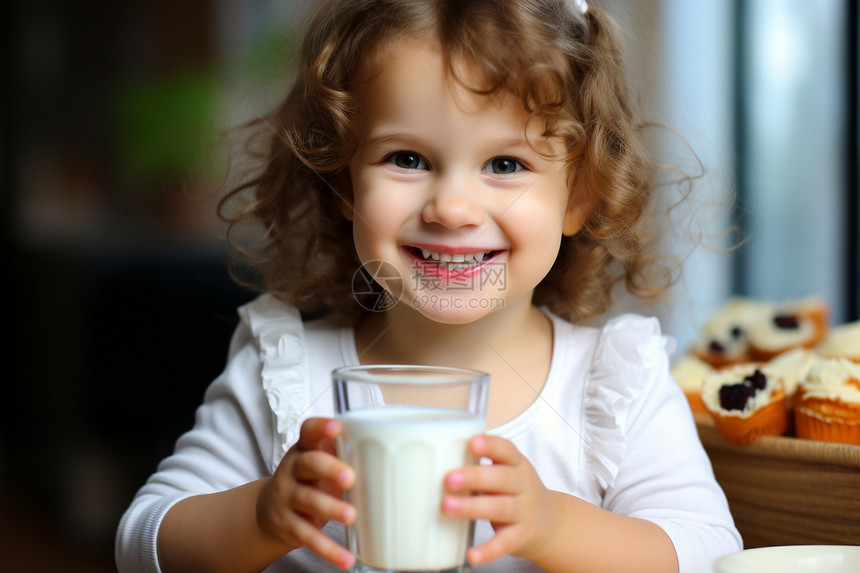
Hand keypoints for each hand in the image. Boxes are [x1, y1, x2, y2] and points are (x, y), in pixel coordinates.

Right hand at [256, 417, 355, 569]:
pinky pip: (308, 536)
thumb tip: (389, 461)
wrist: (269, 511)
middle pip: (307, 464)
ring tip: (351, 515)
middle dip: (329, 469)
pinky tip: (346, 558)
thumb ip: (344, 457)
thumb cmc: (309, 481)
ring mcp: (287, 497)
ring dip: (330, 508)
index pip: (308, 431)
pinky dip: (328, 549)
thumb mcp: (320, 463)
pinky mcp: (288, 524)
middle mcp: (292, 470)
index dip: (321, 427)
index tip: (337, 427)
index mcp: (304, 449)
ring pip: (307, 500)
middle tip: (350, 478)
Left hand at [441, 435, 561, 565]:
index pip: (506, 450)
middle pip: (501, 479)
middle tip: (449, 479)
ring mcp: (523, 512)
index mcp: (517, 464)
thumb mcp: (507, 471)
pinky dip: (488, 550)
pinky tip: (471, 554)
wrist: (550, 523)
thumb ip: (480, 466)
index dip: (490, 446)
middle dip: (474, 478)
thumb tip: (435, 460)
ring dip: (472, 508)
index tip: (471, 442)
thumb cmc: (515, 491)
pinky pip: (504, 544)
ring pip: (499, 508)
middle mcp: (523, 486)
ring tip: (446, 506)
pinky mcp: (520, 537)